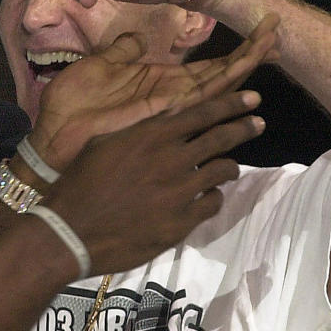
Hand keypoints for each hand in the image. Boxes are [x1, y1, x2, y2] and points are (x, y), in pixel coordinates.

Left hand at [29, 14, 279, 172]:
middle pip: (222, 74)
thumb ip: (121, 52)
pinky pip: (201, 98)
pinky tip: (247, 75)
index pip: (206, 67)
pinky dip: (226, 85)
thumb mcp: (97, 66)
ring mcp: (172, 107)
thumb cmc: (70, 106)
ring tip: (273, 41)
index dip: (231, 52)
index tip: (256, 32)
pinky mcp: (164, 114)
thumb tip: (136, 37)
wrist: (53, 137)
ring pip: (220, 83)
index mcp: (159, 83)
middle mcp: (173, 97)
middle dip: (250, 52)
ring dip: (246, 62)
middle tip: (277, 29)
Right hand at [42, 86, 265, 275]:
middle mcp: (171, 159)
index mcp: (152, 135)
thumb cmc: (80, 183)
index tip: (253, 99)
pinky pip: (212, 204)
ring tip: (229, 167)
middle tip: (258, 124)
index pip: (201, 113)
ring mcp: (180, 192)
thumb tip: (158, 122)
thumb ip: (136, 131)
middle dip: (243, 128)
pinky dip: (213, 197)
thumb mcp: (103, 143)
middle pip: (220, 138)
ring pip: (221, 171)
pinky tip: (207, 197)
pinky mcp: (182, 222)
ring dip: (228, 166)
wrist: (72, 231)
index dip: (230, 104)